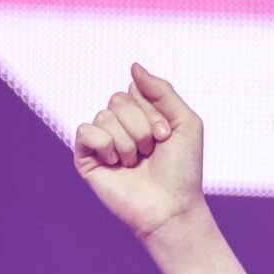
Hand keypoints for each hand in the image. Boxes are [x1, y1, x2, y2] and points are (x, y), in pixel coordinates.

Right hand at [72, 64, 204, 240]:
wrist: (171, 207)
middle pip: (117, 100)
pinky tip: (117, 164)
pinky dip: (106, 146)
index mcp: (141, 115)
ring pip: (105, 116)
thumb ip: (163, 91)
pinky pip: (86, 131)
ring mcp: (102, 140)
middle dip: (141, 128)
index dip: (153, 112)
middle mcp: (119, 124)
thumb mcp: (186, 123)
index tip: (167, 137)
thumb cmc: (183, 170)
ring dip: (128, 143)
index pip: (134, 90)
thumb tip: (133, 66)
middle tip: (153, 151)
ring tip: (137, 163)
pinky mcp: (86, 156)